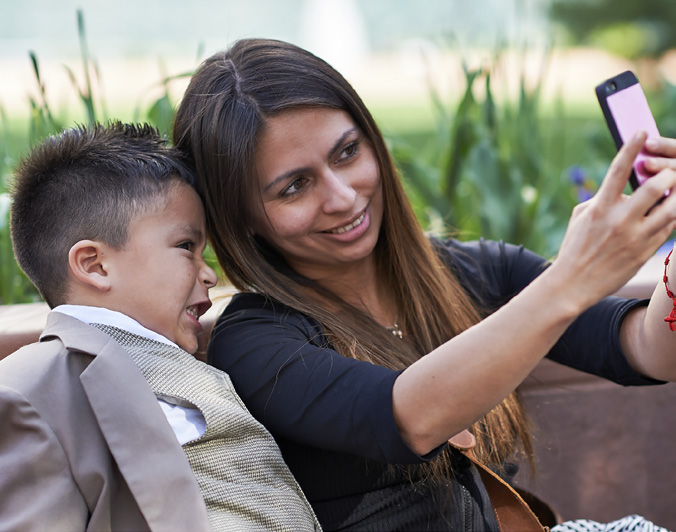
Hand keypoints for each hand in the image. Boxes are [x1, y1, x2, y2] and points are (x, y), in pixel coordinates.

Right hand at [552, 131, 675, 309]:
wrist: (574, 284)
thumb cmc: (575, 247)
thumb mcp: (580, 217)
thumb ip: (602, 199)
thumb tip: (624, 188)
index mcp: (600, 208)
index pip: (617, 171)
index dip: (631, 148)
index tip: (642, 131)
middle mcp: (619, 220)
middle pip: (654, 188)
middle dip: (666, 176)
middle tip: (666, 174)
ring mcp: (635, 237)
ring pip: (671, 209)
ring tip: (674, 192)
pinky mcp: (645, 252)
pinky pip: (669, 228)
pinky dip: (672, 217)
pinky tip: (669, 213)